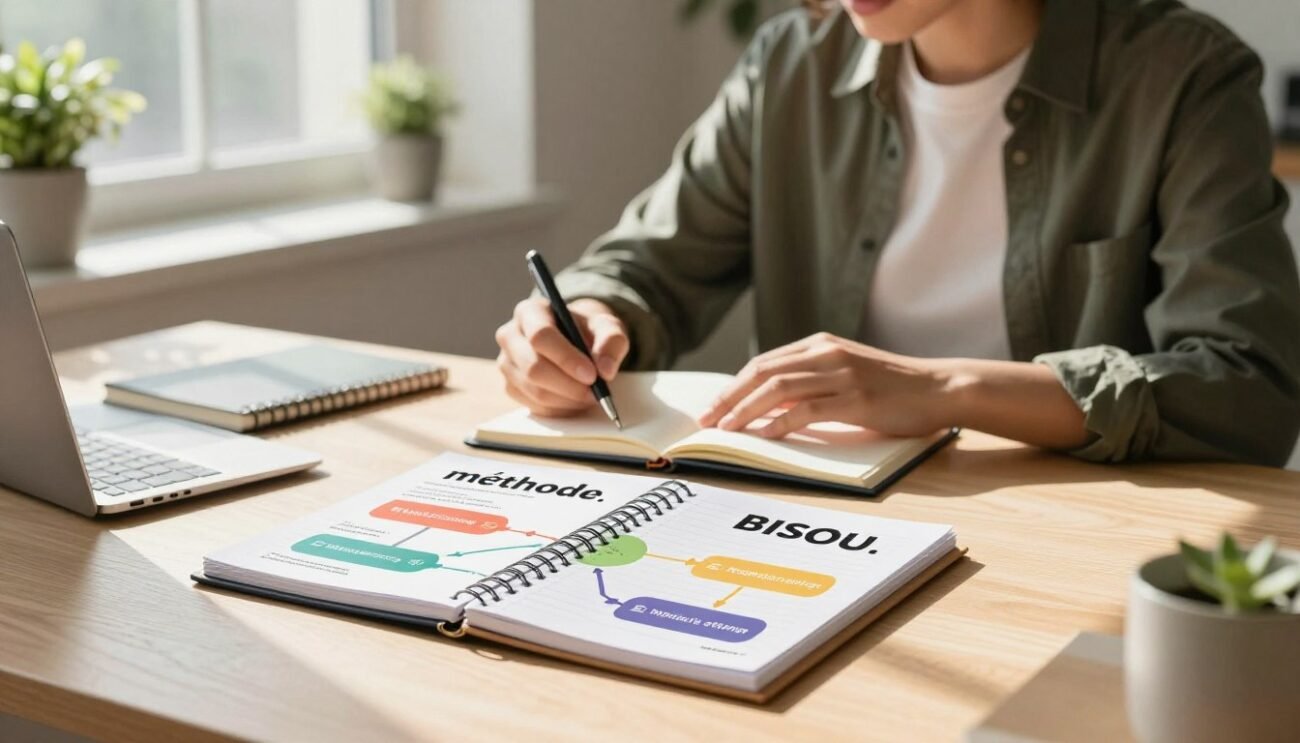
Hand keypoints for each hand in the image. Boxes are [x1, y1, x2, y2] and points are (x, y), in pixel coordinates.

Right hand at [495, 297, 629, 416]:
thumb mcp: (607, 326)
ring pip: (534, 391)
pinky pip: (534, 406)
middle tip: (595, 392)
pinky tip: (576, 399)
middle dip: (568, 385)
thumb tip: (605, 369)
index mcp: (530, 312)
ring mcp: (506, 363)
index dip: (566, 358)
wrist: (575, 340)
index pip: (540, 336)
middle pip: (533, 367)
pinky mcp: (510, 386)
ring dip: (567, 399)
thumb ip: (611, 341)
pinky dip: (560, 408)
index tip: (592, 375)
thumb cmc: (587, 331)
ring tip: (590, 395)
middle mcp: (510, 335)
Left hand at [697, 333, 953, 438]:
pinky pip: (808, 410)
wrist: (938, 388)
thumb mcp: (845, 373)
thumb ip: (811, 381)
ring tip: (726, 430)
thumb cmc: (891, 387)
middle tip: (707, 421)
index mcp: (820, 345)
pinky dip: (781, 422)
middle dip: (729, 398)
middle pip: (762, 372)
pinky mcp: (856, 400)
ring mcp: (841, 375)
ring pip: (779, 389)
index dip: (733, 386)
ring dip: (746, 410)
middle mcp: (826, 354)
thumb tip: (767, 404)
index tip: (712, 407)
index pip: (763, 363)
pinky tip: (764, 435)